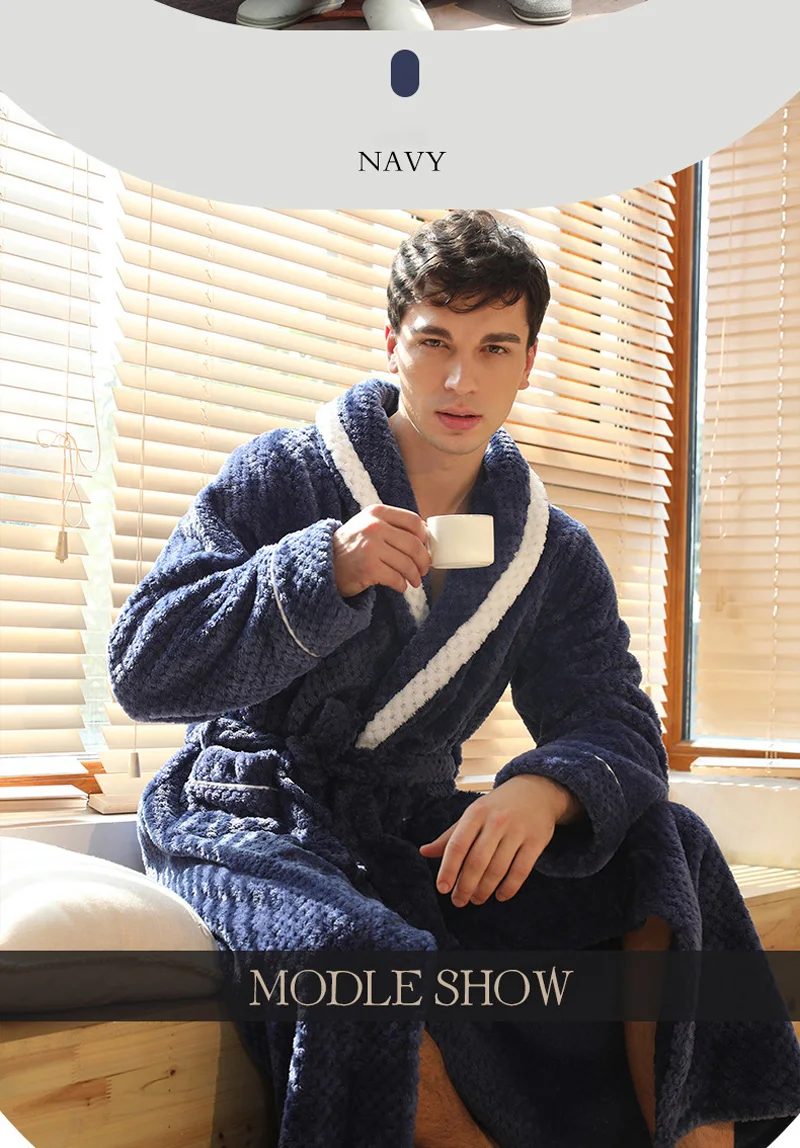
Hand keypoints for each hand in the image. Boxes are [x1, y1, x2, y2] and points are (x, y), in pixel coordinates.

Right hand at [333, 503, 430, 596]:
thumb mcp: (368, 524)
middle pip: (413, 544)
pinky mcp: (368, 568)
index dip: (425, 537)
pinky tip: (400, 586)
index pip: (413, 521)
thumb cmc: (351, 545)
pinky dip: (402, 585)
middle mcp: (374, 527)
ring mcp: (370, 547)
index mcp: (377, 512)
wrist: (323, 563)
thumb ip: (392, 525)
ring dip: (414, 575)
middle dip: (423, 560)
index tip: (425, 547)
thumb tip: (425, 535)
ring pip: (406, 563)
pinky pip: (395, 578)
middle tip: (424, 569)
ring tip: (414, 581)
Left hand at [419, 776, 582, 906]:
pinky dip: (509, 888)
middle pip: (477, 861)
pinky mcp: (536, 841)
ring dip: (485, 890)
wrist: (536, 790)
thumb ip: (450, 836)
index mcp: (475, 813)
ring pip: (498, 869)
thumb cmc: (498, 806)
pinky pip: (521, 871)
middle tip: (459, 901)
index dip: (448, 869)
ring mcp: (517, 831)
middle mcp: (496, 821)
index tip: (442, 889)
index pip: (457, 845)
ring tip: (477, 899)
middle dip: (466, 886)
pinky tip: (500, 896)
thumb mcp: (473, 814)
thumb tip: (424, 852)